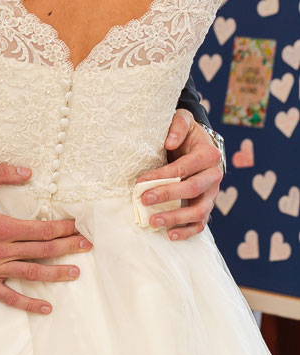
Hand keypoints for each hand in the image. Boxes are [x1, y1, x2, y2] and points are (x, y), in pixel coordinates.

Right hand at [0, 163, 91, 313]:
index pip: (40, 229)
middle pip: (42, 250)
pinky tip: (46, 307)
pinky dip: (28, 303)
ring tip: (76, 272)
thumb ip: (0, 174)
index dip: (62, 228)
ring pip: (31, 273)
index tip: (77, 225)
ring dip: (56, 273)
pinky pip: (9, 296)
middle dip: (67, 247)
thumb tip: (28, 170)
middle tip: (88, 244)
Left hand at [136, 109, 222, 239]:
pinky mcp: (208, 205)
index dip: (162, 177)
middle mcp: (214, 175)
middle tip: (143, 200)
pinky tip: (170, 235)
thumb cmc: (186, 132)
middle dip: (166, 196)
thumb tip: (169, 141)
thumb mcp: (183, 119)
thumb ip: (177, 125)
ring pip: (199, 211)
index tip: (141, 182)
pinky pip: (201, 223)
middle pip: (192, 190)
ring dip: (176, 219)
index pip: (184, 168)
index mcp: (209, 154)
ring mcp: (213, 193)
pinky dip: (187, 231)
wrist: (198, 142)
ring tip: (153, 222)